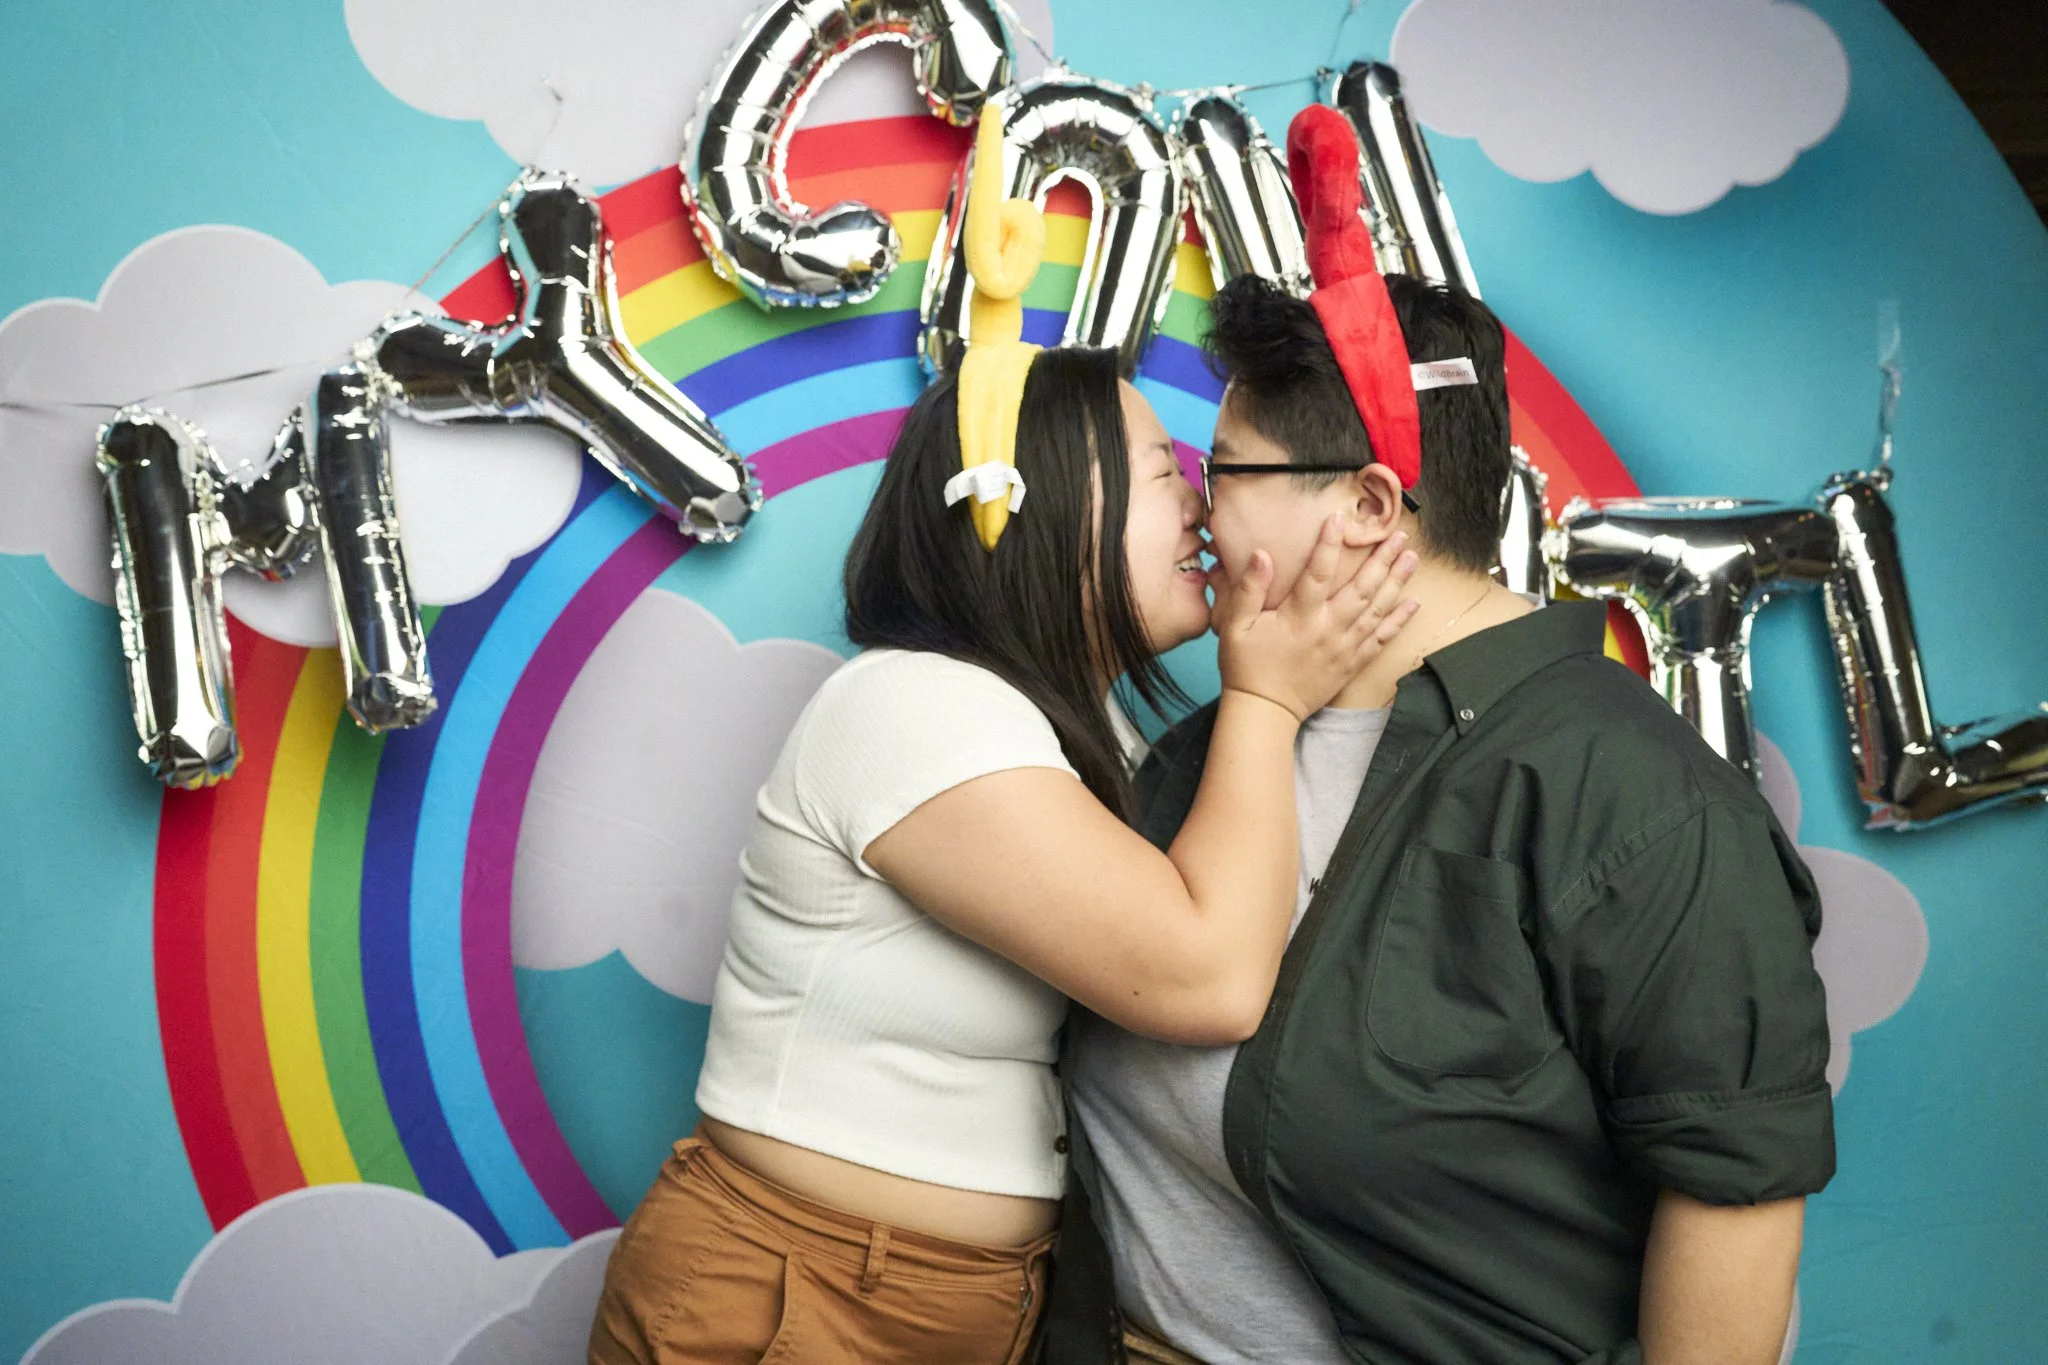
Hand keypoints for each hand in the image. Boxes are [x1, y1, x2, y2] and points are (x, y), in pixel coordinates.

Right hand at [1211, 520, 1419, 722]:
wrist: (1266, 711)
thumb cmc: (1246, 666)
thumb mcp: (1235, 626)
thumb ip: (1249, 589)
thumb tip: (1262, 554)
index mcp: (1299, 616)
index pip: (1318, 572)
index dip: (1329, 543)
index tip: (1339, 519)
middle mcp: (1328, 628)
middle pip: (1361, 587)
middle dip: (1382, 559)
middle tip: (1399, 535)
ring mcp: (1344, 646)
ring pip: (1377, 609)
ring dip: (1397, 582)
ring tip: (1412, 558)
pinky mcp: (1352, 663)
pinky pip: (1381, 639)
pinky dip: (1399, 621)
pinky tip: (1414, 603)